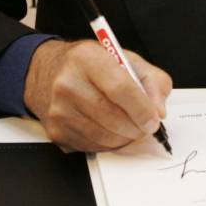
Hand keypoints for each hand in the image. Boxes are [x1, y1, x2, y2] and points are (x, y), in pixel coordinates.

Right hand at [22, 39, 172, 151]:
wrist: (46, 72)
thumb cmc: (89, 65)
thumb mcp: (125, 59)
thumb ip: (152, 80)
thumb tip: (158, 110)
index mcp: (87, 59)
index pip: (120, 88)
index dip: (142, 108)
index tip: (154, 119)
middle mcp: (68, 83)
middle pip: (112, 117)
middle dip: (136, 127)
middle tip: (145, 126)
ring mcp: (59, 110)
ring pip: (104, 137)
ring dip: (124, 138)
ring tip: (129, 127)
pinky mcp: (56, 131)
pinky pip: (91, 147)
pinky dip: (108, 144)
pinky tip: (110, 130)